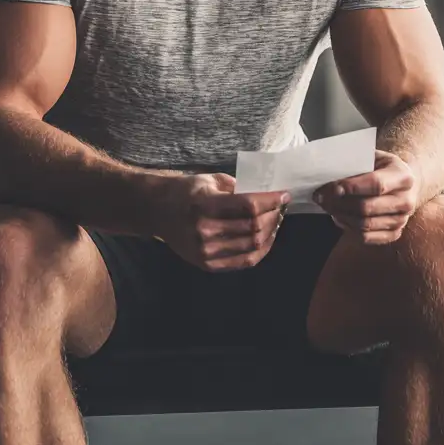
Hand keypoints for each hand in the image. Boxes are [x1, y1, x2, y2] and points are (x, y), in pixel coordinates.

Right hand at [154, 173, 289, 270]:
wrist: (159, 211)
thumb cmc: (187, 191)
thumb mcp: (211, 180)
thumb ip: (239, 188)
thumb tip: (267, 194)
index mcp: (205, 205)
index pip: (248, 205)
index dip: (271, 200)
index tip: (284, 194)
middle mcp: (205, 231)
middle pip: (253, 227)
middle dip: (273, 215)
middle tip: (281, 207)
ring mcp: (205, 251)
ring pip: (252, 245)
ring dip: (270, 232)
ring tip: (276, 220)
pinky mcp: (207, 264)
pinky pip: (243, 261)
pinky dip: (261, 251)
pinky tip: (267, 239)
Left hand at [313, 150, 418, 244]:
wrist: (404, 184)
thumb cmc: (383, 167)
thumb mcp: (374, 157)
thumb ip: (355, 163)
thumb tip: (327, 170)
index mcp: (403, 176)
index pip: (375, 184)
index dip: (351, 187)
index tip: (330, 187)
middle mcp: (406, 200)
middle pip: (366, 207)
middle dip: (338, 203)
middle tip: (320, 197)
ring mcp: (402, 220)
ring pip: (363, 224)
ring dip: (340, 216)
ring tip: (328, 205)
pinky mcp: (394, 234)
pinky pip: (366, 237)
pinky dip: (348, 228)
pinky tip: (339, 216)